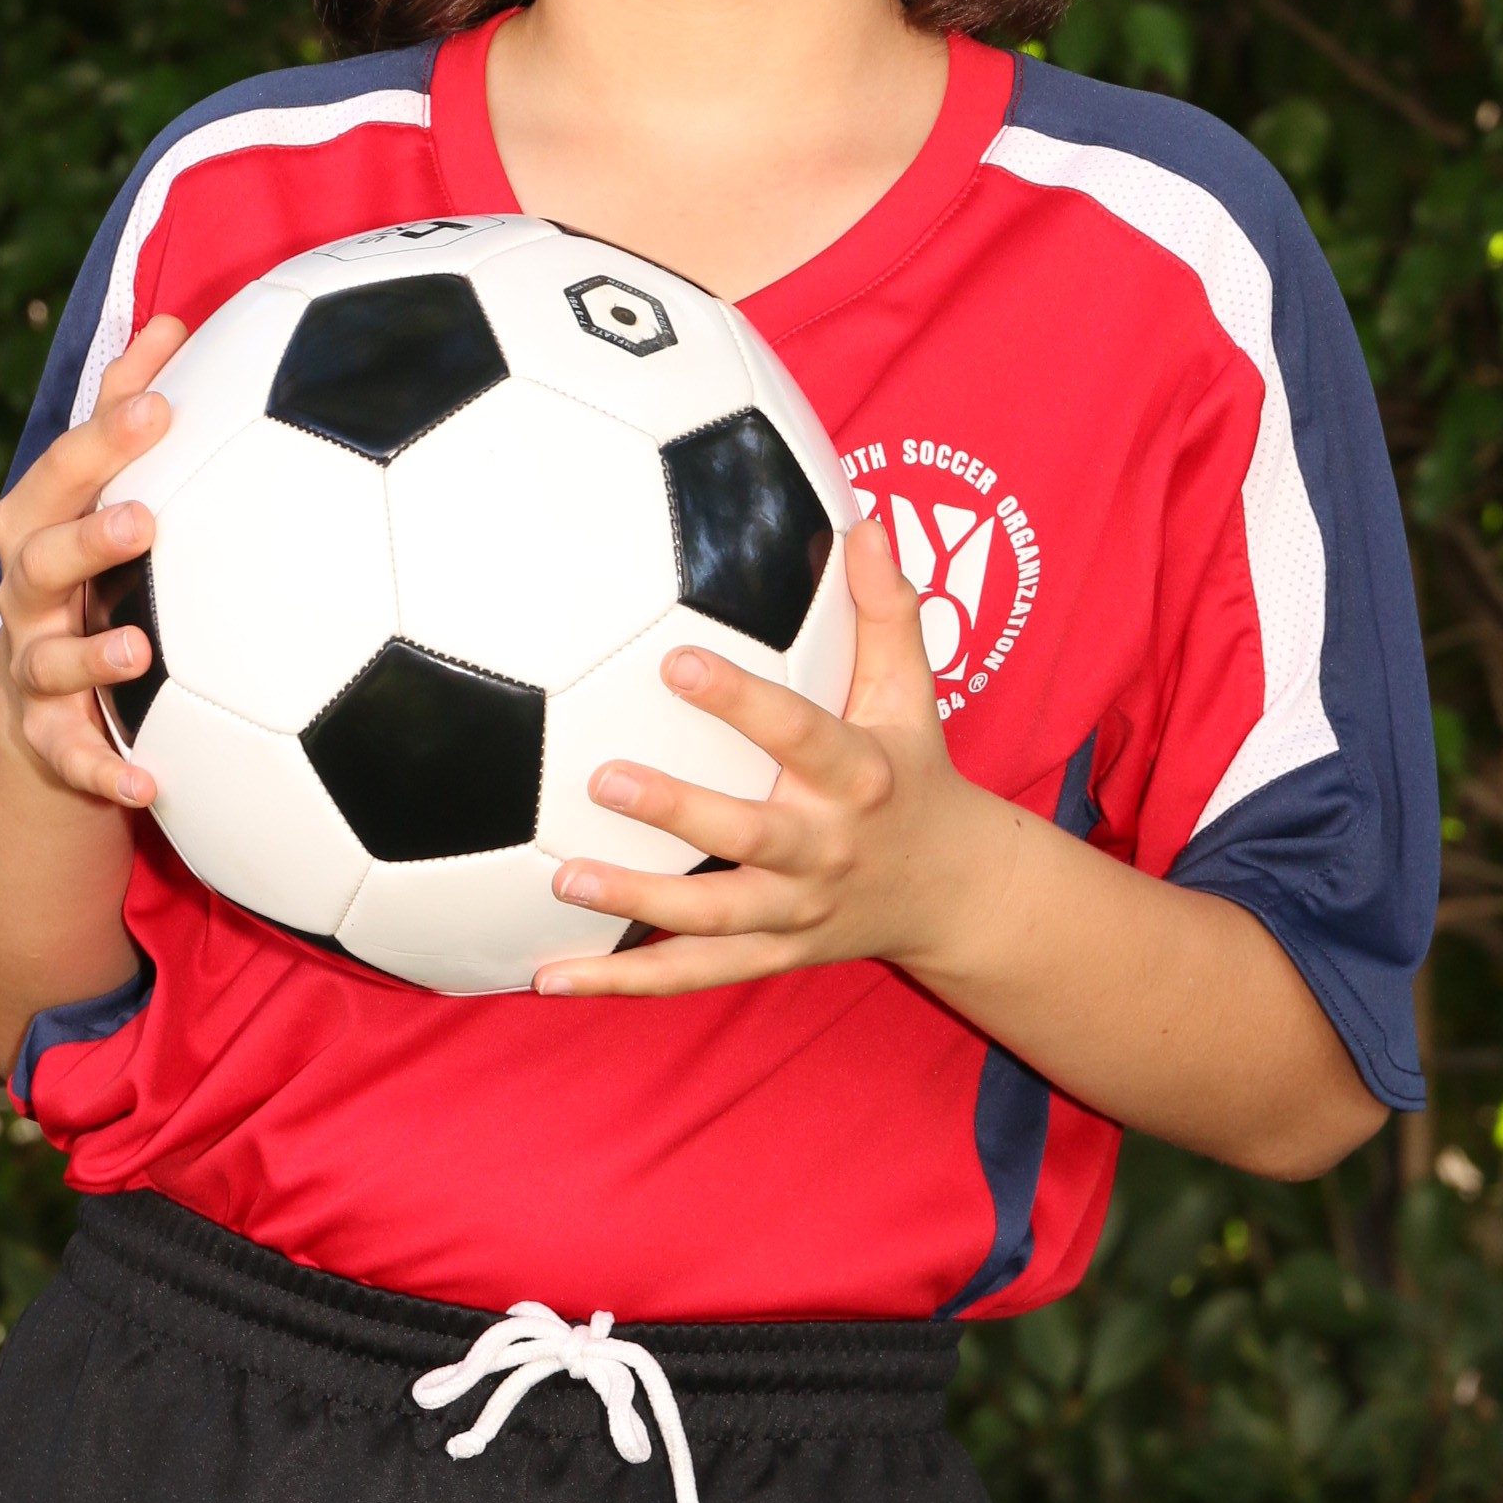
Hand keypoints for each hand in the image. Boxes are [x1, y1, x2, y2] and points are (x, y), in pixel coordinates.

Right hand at [0, 315, 185, 809]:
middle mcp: (25, 593)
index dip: (104, 439)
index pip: (61, 472)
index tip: (162, 405)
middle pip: (39, 558)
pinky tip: (149, 787)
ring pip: (46, 659)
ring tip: (140, 652)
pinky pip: (71, 758)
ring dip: (90, 655)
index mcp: (41, 523)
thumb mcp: (97, 490)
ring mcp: (31, 665)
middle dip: (86, 536)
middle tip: (145, 519)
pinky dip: (103, 773)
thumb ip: (126, 409)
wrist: (33, 692)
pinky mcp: (46, 736)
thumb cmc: (84, 564)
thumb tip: (171, 320)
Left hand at [533, 518, 1006, 995]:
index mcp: (860, 775)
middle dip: (680, 811)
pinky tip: (549, 976)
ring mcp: (798, 912)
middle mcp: (829, 848)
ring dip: (637, 903)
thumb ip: (886, 611)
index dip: (741, 701)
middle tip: (604, 777)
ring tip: (563, 876)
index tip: (675, 661)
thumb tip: (866, 521)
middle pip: (753, 835)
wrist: (953, 893)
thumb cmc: (914, 772)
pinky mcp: (770, 955)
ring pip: (713, 916)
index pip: (800, 732)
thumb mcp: (913, 695)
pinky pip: (691, 974)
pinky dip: (623, 981)